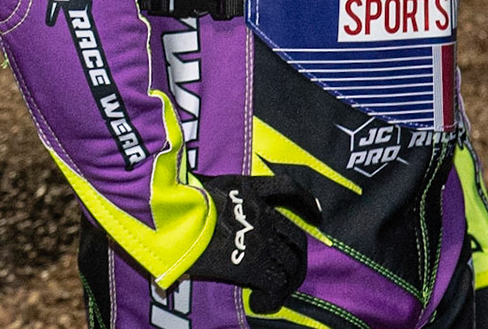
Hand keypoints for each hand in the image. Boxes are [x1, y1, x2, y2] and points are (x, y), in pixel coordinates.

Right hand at [181, 173, 318, 312]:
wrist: (170, 215)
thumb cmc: (174, 198)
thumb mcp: (197, 184)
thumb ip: (211, 194)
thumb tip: (198, 198)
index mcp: (249, 189)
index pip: (289, 189)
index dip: (308, 203)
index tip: (317, 214)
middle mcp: (261, 212)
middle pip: (296, 238)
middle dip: (296, 258)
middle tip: (288, 273)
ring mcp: (261, 239)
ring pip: (291, 264)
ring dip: (286, 281)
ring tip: (274, 292)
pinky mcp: (254, 264)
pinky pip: (277, 284)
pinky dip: (274, 297)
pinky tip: (262, 303)